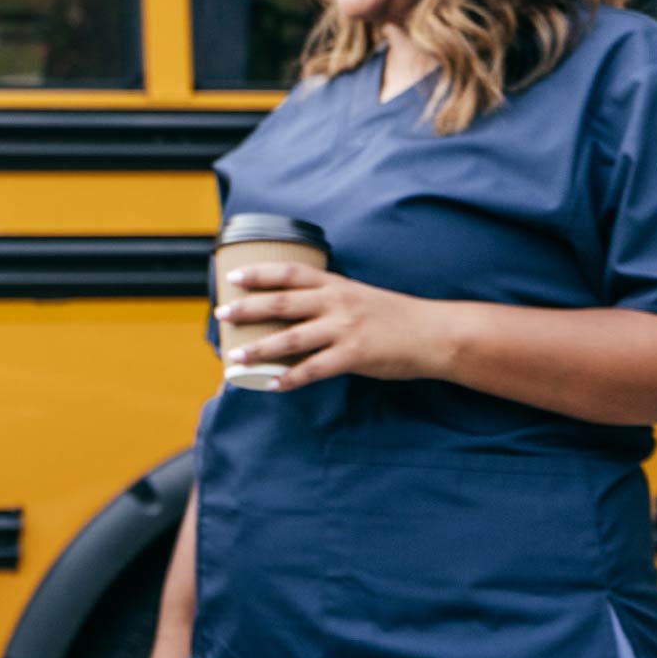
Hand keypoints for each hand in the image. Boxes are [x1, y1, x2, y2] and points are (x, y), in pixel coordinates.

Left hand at [217, 263, 456, 390]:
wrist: (435, 334)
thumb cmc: (394, 317)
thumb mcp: (358, 297)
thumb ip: (328, 301)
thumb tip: (291, 312)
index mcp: (337, 284)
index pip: (291, 272)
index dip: (260, 272)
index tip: (233, 276)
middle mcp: (337, 302)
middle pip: (282, 302)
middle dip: (248, 309)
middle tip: (221, 314)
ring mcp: (345, 328)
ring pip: (292, 338)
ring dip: (260, 348)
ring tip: (235, 357)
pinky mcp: (355, 355)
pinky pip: (314, 369)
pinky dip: (290, 378)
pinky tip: (271, 384)